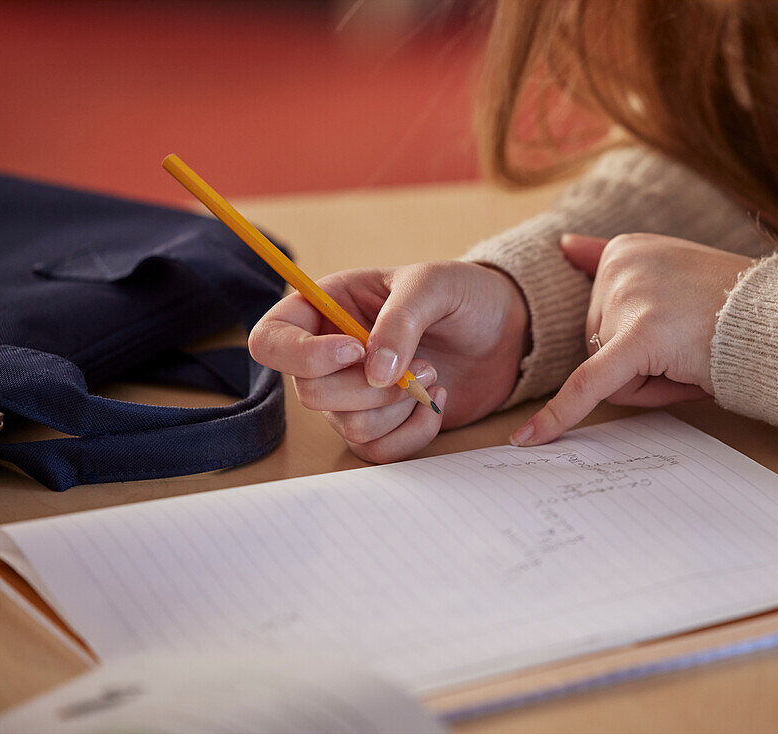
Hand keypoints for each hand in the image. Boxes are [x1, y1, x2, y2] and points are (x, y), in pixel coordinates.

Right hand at [249, 260, 528, 462]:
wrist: (507, 332)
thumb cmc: (465, 296)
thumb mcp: (433, 286)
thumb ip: (400, 321)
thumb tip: (373, 371)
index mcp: (325, 307)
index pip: (270, 340)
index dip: (302, 355)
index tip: (355, 350)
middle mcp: (329, 356)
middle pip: (310, 393)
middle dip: (369, 387)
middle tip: (420, 365)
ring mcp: (354, 395)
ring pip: (346, 426)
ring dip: (397, 407)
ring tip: (435, 377)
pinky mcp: (384, 426)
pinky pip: (377, 451)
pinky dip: (412, 433)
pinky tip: (438, 404)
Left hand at [510, 233, 755, 446]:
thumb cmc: (734, 311)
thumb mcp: (670, 274)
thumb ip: (611, 262)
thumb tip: (561, 245)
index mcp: (625, 250)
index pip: (603, 322)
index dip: (641, 346)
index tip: (680, 331)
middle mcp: (622, 265)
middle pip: (600, 350)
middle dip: (642, 368)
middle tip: (694, 350)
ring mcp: (630, 298)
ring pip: (608, 376)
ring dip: (651, 385)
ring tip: (696, 358)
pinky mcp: (639, 335)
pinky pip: (589, 386)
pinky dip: (561, 416)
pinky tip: (529, 439)